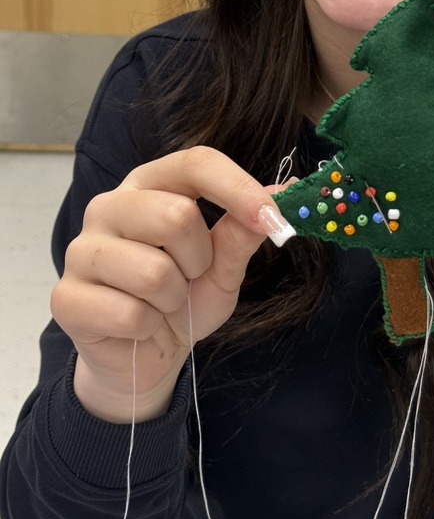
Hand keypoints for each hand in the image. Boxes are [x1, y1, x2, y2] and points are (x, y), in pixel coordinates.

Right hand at [51, 146, 295, 422]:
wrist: (144, 356)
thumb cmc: (184, 298)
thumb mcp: (223, 265)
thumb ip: (243, 230)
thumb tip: (284, 191)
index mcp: (150, 184)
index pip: (195, 163)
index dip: (238, 187)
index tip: (273, 217)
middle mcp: (109, 206)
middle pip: (175, 214)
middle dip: (199, 259)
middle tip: (190, 276)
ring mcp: (80, 249)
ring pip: (154, 271)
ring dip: (174, 299)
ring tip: (162, 302)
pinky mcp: (65, 297)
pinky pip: (130, 313)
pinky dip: (149, 327)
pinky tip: (137, 325)